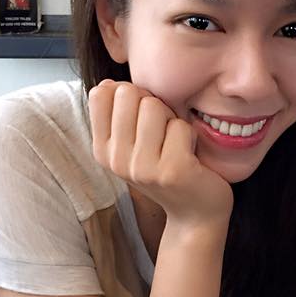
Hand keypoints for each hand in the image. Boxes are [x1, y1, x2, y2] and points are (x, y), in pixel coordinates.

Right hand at [89, 80, 233, 228]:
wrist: (195, 213)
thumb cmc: (166, 167)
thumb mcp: (133, 143)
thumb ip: (119, 114)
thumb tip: (108, 83)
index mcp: (102, 149)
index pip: (100, 93)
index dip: (128, 93)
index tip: (141, 116)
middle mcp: (117, 160)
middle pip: (129, 93)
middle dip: (152, 103)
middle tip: (162, 131)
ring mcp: (142, 168)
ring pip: (154, 106)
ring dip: (172, 119)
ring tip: (175, 144)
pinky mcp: (171, 171)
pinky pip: (180, 126)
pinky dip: (190, 136)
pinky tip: (189, 157)